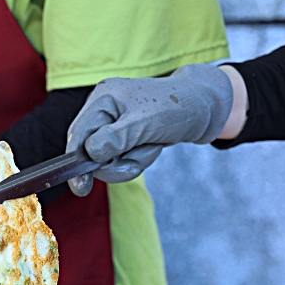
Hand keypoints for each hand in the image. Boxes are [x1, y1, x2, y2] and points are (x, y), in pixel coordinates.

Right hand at [66, 63, 233, 196]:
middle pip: (89, 152)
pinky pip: (121, 161)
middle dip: (116, 161)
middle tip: (139, 157)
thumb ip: (117, 138)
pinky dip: (138, 159)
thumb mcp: (148, 122)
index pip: (78, 134)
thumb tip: (90, 153)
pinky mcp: (125, 137)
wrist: (208, 107)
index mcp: (104, 98)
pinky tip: (153, 146)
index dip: (76, 160)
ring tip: (153, 145)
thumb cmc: (181, 106)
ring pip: (107, 161)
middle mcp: (104, 110)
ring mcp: (113, 125)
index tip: (80, 186)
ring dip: (132, 161)